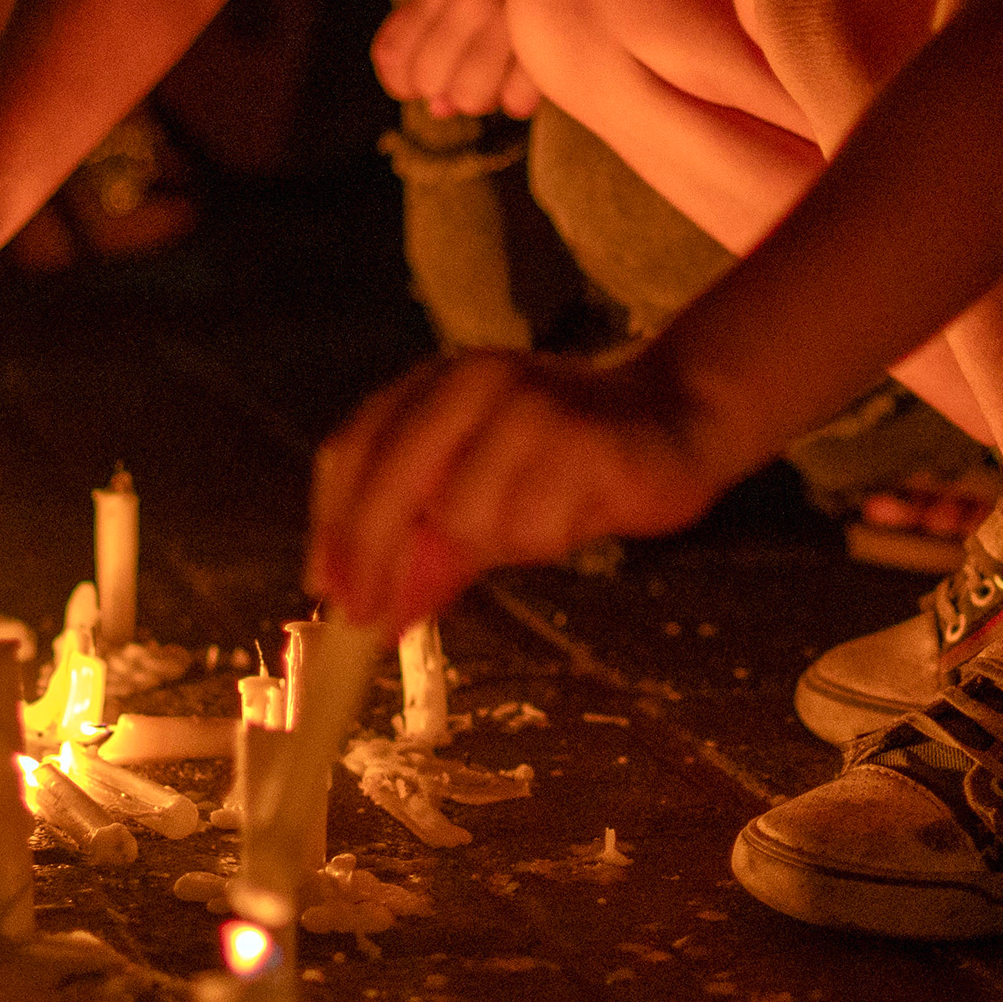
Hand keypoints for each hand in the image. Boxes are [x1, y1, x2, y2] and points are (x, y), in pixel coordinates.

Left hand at [306, 347, 729, 630]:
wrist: (676, 417)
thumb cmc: (563, 460)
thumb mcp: (481, 499)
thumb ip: (423, 549)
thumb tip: (369, 616)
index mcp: (433, 386)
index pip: (353, 449)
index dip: (332, 526)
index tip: (327, 593)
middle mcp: (472, 382)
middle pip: (392, 475)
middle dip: (375, 555)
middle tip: (372, 619)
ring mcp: (529, 405)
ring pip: (466, 514)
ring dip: (495, 543)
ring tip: (540, 520)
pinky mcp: (587, 440)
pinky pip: (535, 525)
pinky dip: (547, 536)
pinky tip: (577, 512)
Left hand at [370, 0, 541, 120]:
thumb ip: (431, 39)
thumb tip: (439, 108)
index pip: (391, 54)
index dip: (400, 81)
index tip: (422, 82)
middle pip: (428, 81)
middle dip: (444, 89)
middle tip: (468, 74)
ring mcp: (514, 18)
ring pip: (469, 98)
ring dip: (483, 98)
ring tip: (498, 77)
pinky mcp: (553, 44)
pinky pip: (515, 102)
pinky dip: (518, 100)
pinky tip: (525, 77)